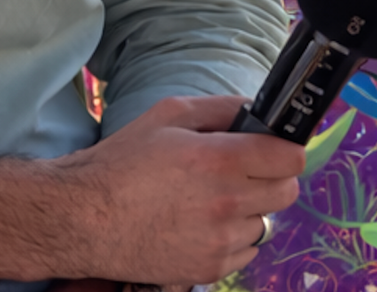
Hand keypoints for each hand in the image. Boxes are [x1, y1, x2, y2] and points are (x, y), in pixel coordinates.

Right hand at [55, 94, 302, 285]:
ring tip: (212, 200)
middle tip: (243, 171)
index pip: (290, 157)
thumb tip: (257, 109)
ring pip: (266, 222)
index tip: (272, 148)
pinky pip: (247, 251)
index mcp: (219, 159)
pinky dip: (233, 238)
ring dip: (250, 209)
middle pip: (287, 192)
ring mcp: (220, 241)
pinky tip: (202, 224)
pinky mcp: (210, 269)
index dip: (284, 149)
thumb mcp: (168, 114)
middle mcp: (227, 203)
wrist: (86, 218)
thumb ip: (221, 108)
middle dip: (272, 177)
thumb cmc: (124, 161)